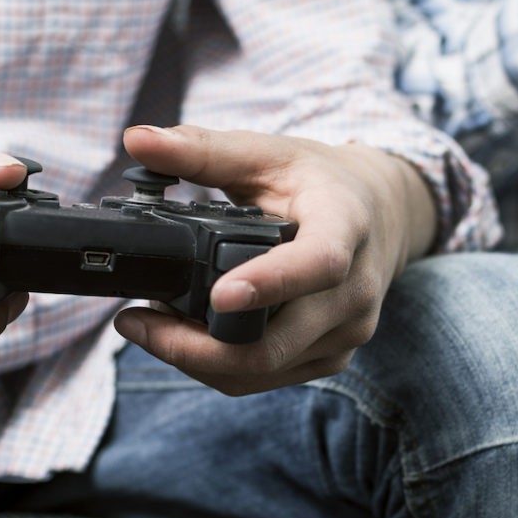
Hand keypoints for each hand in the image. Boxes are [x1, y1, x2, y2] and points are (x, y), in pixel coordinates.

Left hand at [112, 124, 436, 394]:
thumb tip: (137, 139)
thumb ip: (202, 150)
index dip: (271, 284)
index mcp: (347, 226)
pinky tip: (184, 338)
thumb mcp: (267, 153)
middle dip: (194, 345)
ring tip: (149, 325)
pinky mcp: (332, 357)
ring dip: (196, 359)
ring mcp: (347, 331)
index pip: (320, 264)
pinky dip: (217, 366)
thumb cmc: (319, 181)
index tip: (220, 295)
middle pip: (275, 343)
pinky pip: (266, 378)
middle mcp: (355, 290)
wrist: (382, 214)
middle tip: (135, 321)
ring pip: (262, 371)